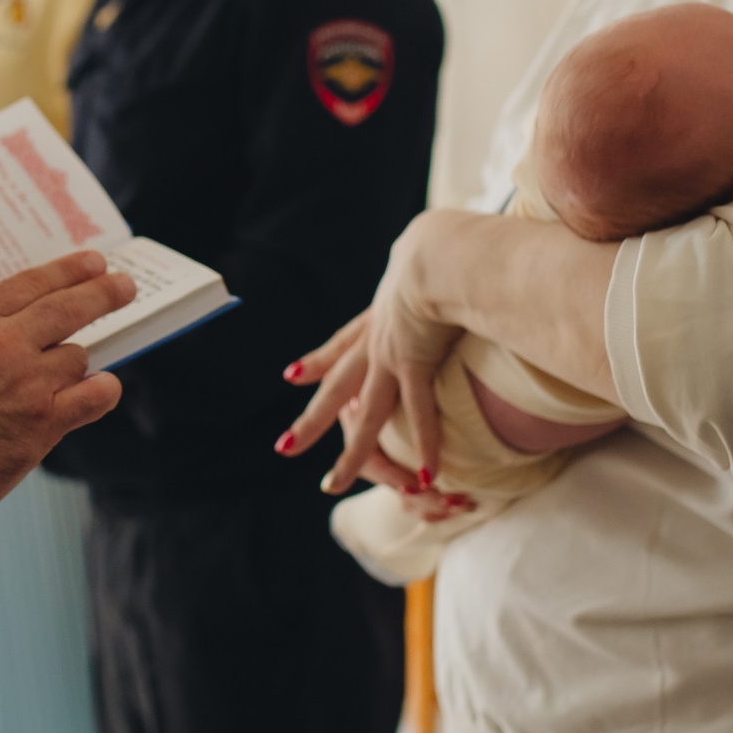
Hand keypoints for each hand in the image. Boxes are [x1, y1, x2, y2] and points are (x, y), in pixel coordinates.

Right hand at [0, 251, 135, 515]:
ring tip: (51, 380)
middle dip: (104, 292)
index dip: (70, 270)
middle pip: (69, 307)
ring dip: (72, 364)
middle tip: (125, 286)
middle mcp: (3, 343)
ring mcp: (27, 383)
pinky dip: (102, 390)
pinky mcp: (43, 422)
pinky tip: (103, 388)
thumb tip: (26, 319)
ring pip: (77, 355)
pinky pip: (94, 395)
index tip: (94, 263)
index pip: (34, 282)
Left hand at [279, 214, 461, 494]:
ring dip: (351, 454)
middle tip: (284, 448)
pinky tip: (426, 477)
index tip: (292, 375)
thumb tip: (449, 248)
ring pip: (365, 415)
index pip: (342, 341)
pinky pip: (418, 413)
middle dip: (310, 420)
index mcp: (378, 313)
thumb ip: (431, 262)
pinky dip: (425, 444)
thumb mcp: (428, 251)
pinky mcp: (415, 362)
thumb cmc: (443, 245)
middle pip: (336, 388)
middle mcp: (376, 339)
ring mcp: (390, 355)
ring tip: (331, 486)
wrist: (436, 249)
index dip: (317, 360)